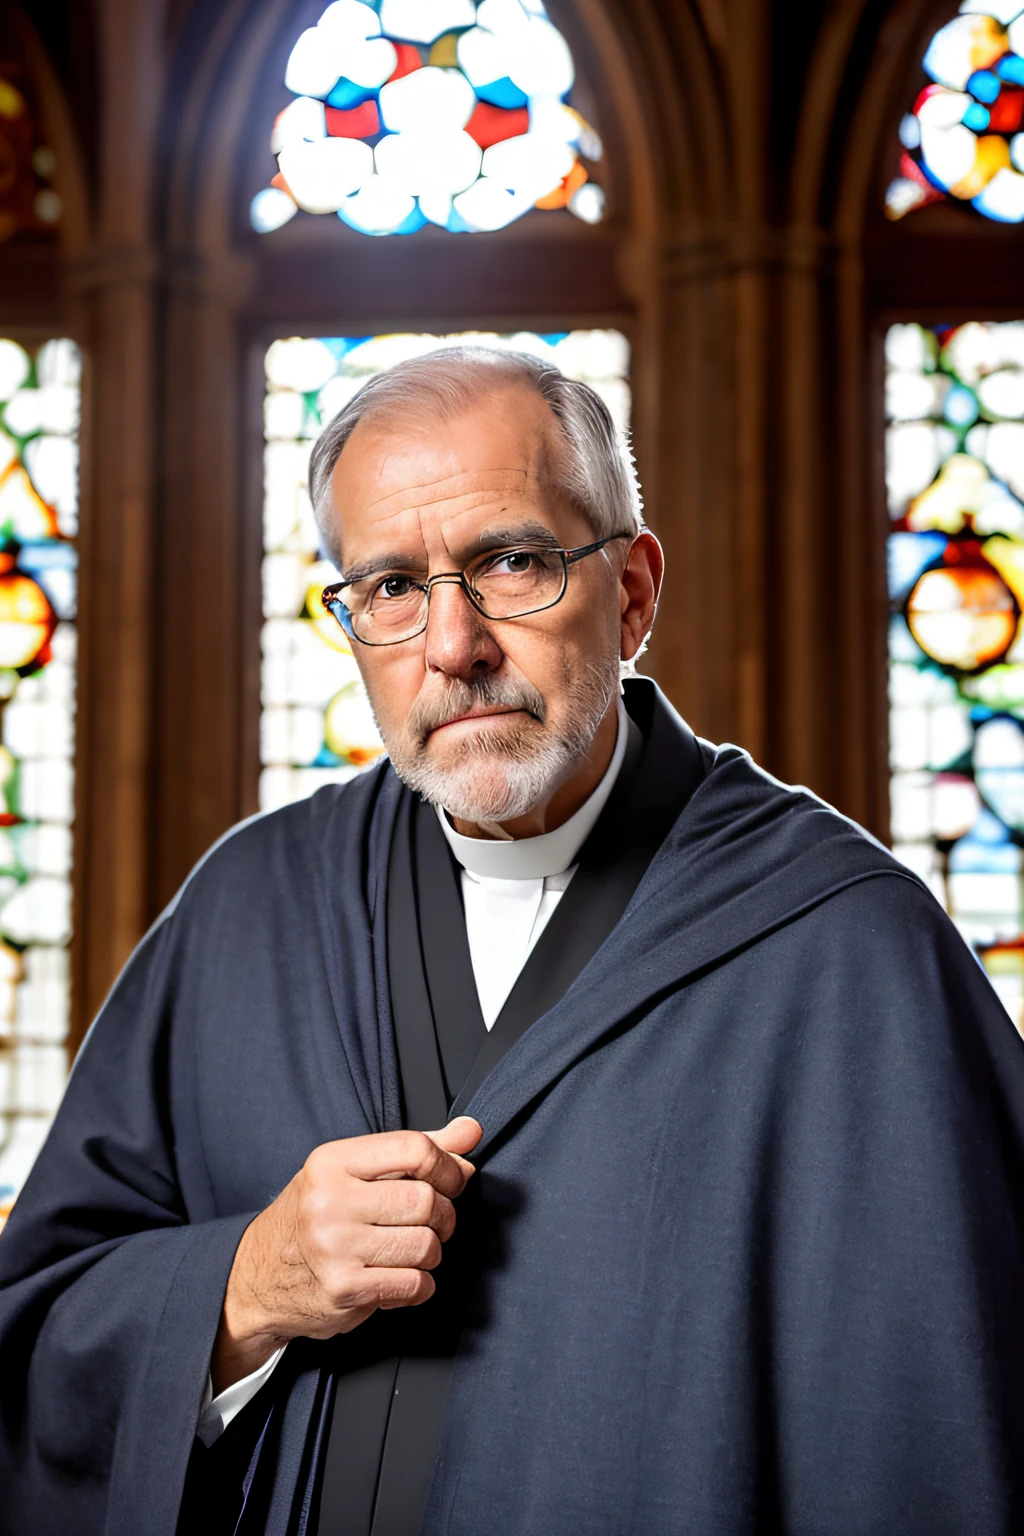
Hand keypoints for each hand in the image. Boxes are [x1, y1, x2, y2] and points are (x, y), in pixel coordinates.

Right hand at [211, 1117, 482, 1391]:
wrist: (258, 1276)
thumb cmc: (315, 1216)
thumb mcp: (354, 1172)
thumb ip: (415, 1151)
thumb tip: (471, 1131)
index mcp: (332, 1162)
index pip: (414, 1149)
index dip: (448, 1166)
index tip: (453, 1179)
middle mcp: (329, 1201)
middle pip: (425, 1200)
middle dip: (443, 1214)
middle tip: (433, 1221)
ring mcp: (334, 1247)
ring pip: (425, 1244)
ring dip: (432, 1251)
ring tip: (411, 1249)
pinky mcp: (343, 1289)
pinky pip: (414, 1284)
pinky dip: (420, 1285)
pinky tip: (402, 1278)